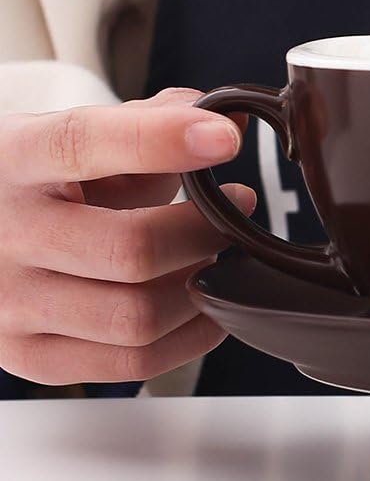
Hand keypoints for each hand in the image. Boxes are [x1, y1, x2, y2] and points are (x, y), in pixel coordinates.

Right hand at [0, 88, 254, 384]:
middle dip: (205, 232)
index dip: (162, 140)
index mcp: (15, 158)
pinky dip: (189, 337)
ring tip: (211, 258)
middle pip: (132, 248)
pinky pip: (133, 363)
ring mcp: (10, 302)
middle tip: (235, 212)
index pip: (86, 143)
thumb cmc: (41, 183)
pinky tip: (201, 305)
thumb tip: (230, 117)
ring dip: (200, 287)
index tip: (223, 137)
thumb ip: (154, 121)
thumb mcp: (79, 137)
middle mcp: (4, 232)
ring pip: (139, 315)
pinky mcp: (29, 355)